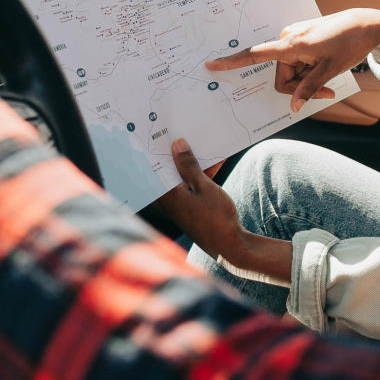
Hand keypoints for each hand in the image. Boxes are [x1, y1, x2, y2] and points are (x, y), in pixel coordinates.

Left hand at [155, 139, 248, 263]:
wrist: (229, 247)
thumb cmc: (214, 218)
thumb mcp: (204, 186)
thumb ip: (189, 165)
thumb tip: (177, 144)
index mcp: (164, 195)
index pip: (151, 168)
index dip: (152, 150)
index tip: (153, 133)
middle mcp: (167, 200)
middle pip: (166, 170)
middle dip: (173, 152)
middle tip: (178, 132)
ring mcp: (178, 204)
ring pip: (180, 176)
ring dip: (190, 163)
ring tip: (200, 144)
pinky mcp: (189, 207)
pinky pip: (190, 186)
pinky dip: (199, 176)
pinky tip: (214, 163)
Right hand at [204, 8, 379, 111]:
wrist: (366, 25)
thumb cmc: (349, 44)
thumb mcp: (330, 70)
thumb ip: (309, 89)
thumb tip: (293, 106)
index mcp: (291, 44)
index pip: (255, 54)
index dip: (232, 61)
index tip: (211, 64)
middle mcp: (287, 38)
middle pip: (283, 77)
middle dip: (301, 87)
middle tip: (327, 90)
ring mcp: (294, 38)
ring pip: (291, 72)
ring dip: (308, 80)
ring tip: (329, 74)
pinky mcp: (300, 39)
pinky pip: (297, 63)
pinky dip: (309, 71)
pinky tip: (325, 66)